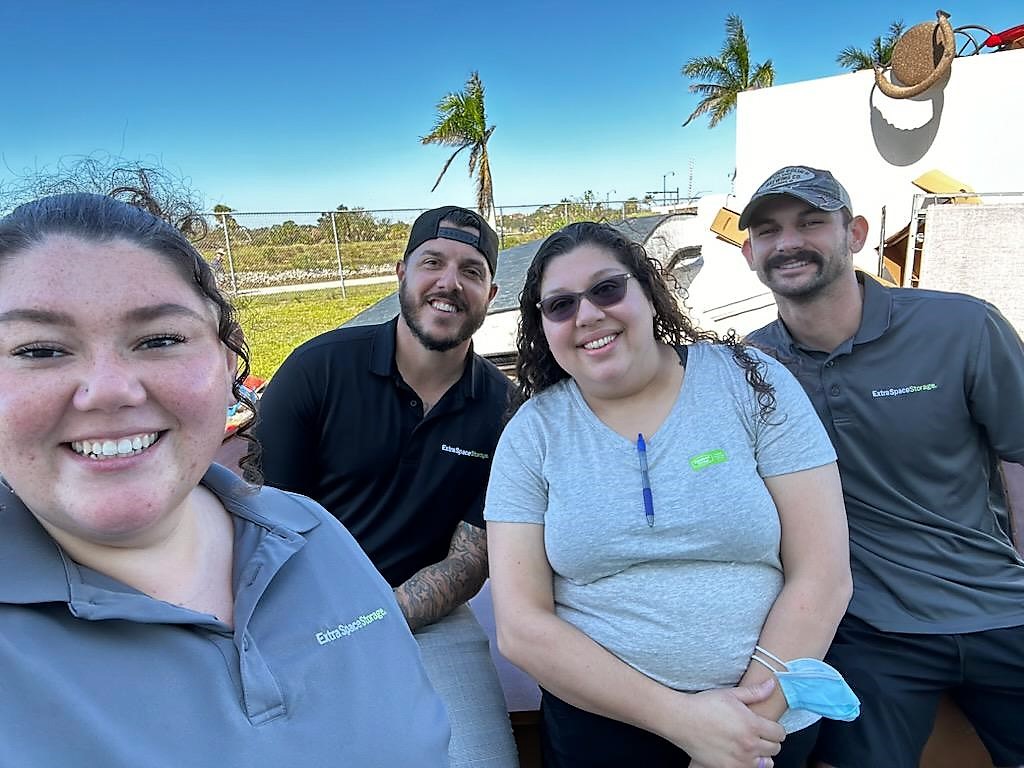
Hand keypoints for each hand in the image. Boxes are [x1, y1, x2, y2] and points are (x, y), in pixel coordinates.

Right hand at [669, 679, 784, 767]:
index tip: (768, 726)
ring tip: (750, 745)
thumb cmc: (704, 705)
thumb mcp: (730, 694)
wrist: (681, 720)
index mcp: (751, 724)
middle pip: (775, 749)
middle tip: (758, 734)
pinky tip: (740, 753)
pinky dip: (749, 763)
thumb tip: (772, 684)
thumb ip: (754, 692)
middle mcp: (748, 744)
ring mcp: (739, 759)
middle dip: (769, 741)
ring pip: (766, 763)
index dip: (775, 729)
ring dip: (761, 755)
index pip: (779, 733)